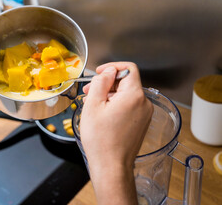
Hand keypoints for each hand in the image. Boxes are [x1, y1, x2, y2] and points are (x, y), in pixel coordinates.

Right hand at [80, 62, 152, 203]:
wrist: (111, 166)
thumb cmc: (101, 140)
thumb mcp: (93, 105)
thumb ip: (101, 82)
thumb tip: (107, 71)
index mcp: (134, 96)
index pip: (128, 69)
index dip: (112, 67)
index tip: (100, 72)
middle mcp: (144, 104)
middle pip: (126, 82)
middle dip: (106, 83)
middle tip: (89, 90)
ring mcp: (144, 115)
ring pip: (126, 95)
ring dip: (109, 94)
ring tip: (92, 103)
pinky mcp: (141, 123)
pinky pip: (128, 106)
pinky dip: (115, 105)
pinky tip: (101, 113)